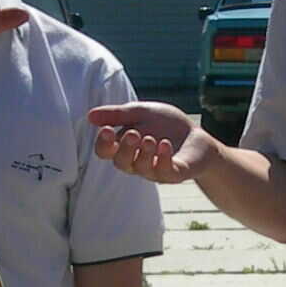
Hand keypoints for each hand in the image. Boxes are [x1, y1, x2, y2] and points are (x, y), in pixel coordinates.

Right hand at [89, 101, 213, 182]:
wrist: (195, 134)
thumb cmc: (165, 125)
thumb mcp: (140, 113)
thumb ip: (117, 115)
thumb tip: (90, 116)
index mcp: (125, 147)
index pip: (105, 152)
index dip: (102, 144)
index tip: (106, 130)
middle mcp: (136, 162)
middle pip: (121, 163)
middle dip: (124, 149)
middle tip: (133, 133)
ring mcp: (155, 170)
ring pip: (141, 169)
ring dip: (143, 153)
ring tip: (149, 139)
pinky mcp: (174, 173)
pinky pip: (164, 172)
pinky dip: (162, 158)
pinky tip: (164, 144)